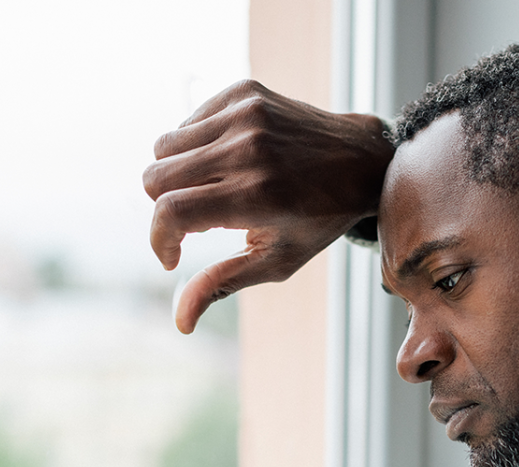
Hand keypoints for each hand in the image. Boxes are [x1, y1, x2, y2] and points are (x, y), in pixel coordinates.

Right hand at [142, 80, 393, 332]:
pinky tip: (227, 162)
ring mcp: (246, 115)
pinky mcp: (245, 92)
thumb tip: (180, 323)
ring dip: (176, 175)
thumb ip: (223, 284)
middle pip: (155, 178)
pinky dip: (195, 146)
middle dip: (164, 207)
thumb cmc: (319, 221)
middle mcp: (248, 149)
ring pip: (164, 147)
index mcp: (257, 196)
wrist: (363, 160)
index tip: (172, 256)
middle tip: (198, 220)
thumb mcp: (277, 261)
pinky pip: (187, 122)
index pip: (170, 212)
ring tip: (214, 189)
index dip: (159, 240)